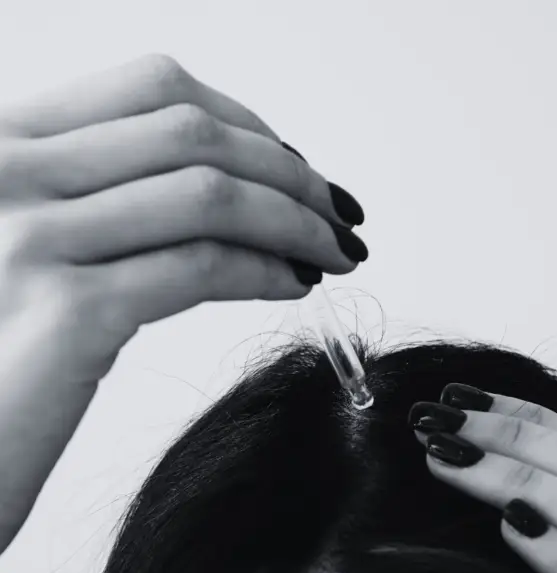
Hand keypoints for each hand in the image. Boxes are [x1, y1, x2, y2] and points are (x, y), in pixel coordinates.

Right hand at [0, 53, 366, 377]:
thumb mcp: (32, 242)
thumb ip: (103, 199)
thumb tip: (231, 190)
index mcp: (1, 139)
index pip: (153, 90)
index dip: (245, 124)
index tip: (295, 170)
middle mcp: (5, 170)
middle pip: (193, 137)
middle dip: (289, 176)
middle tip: (338, 213)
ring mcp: (29, 238)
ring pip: (207, 198)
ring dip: (295, 223)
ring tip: (332, 253)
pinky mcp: (65, 312)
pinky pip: (200, 268)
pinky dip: (265, 271)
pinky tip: (295, 285)